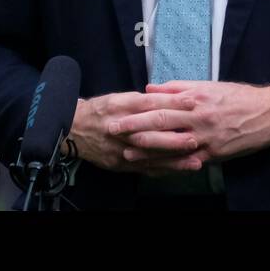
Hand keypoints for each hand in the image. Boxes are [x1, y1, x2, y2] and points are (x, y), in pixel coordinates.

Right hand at [62, 91, 203, 175]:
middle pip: (151, 133)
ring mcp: (120, 149)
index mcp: (121, 106)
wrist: (73, 129)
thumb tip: (170, 99)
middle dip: (174, 138)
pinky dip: (162, 170)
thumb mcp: (119, 98)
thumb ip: (143, 101)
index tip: (192, 102)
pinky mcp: (120, 164)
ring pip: (151, 156)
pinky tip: (178, 172)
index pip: (150, 104)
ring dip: (174, 160)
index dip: (172, 103)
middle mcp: (121, 128)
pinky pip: (144, 168)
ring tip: (194, 162)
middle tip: (195, 139)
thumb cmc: (101, 111)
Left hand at [107, 81, 269, 167]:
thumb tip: (150, 88)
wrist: (267, 114)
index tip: (117, 113)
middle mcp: (198, 117)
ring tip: (127, 152)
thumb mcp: (208, 85)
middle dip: (134, 128)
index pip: (159, 104)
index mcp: (195, 98)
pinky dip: (169, 165)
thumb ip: (177, 87)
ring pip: (171, 146)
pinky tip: (155, 168)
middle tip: (112, 131)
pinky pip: (186, 161)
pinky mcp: (213, 154)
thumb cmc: (236, 96)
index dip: (136, 110)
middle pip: (160, 123)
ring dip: (147, 150)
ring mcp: (205, 138)